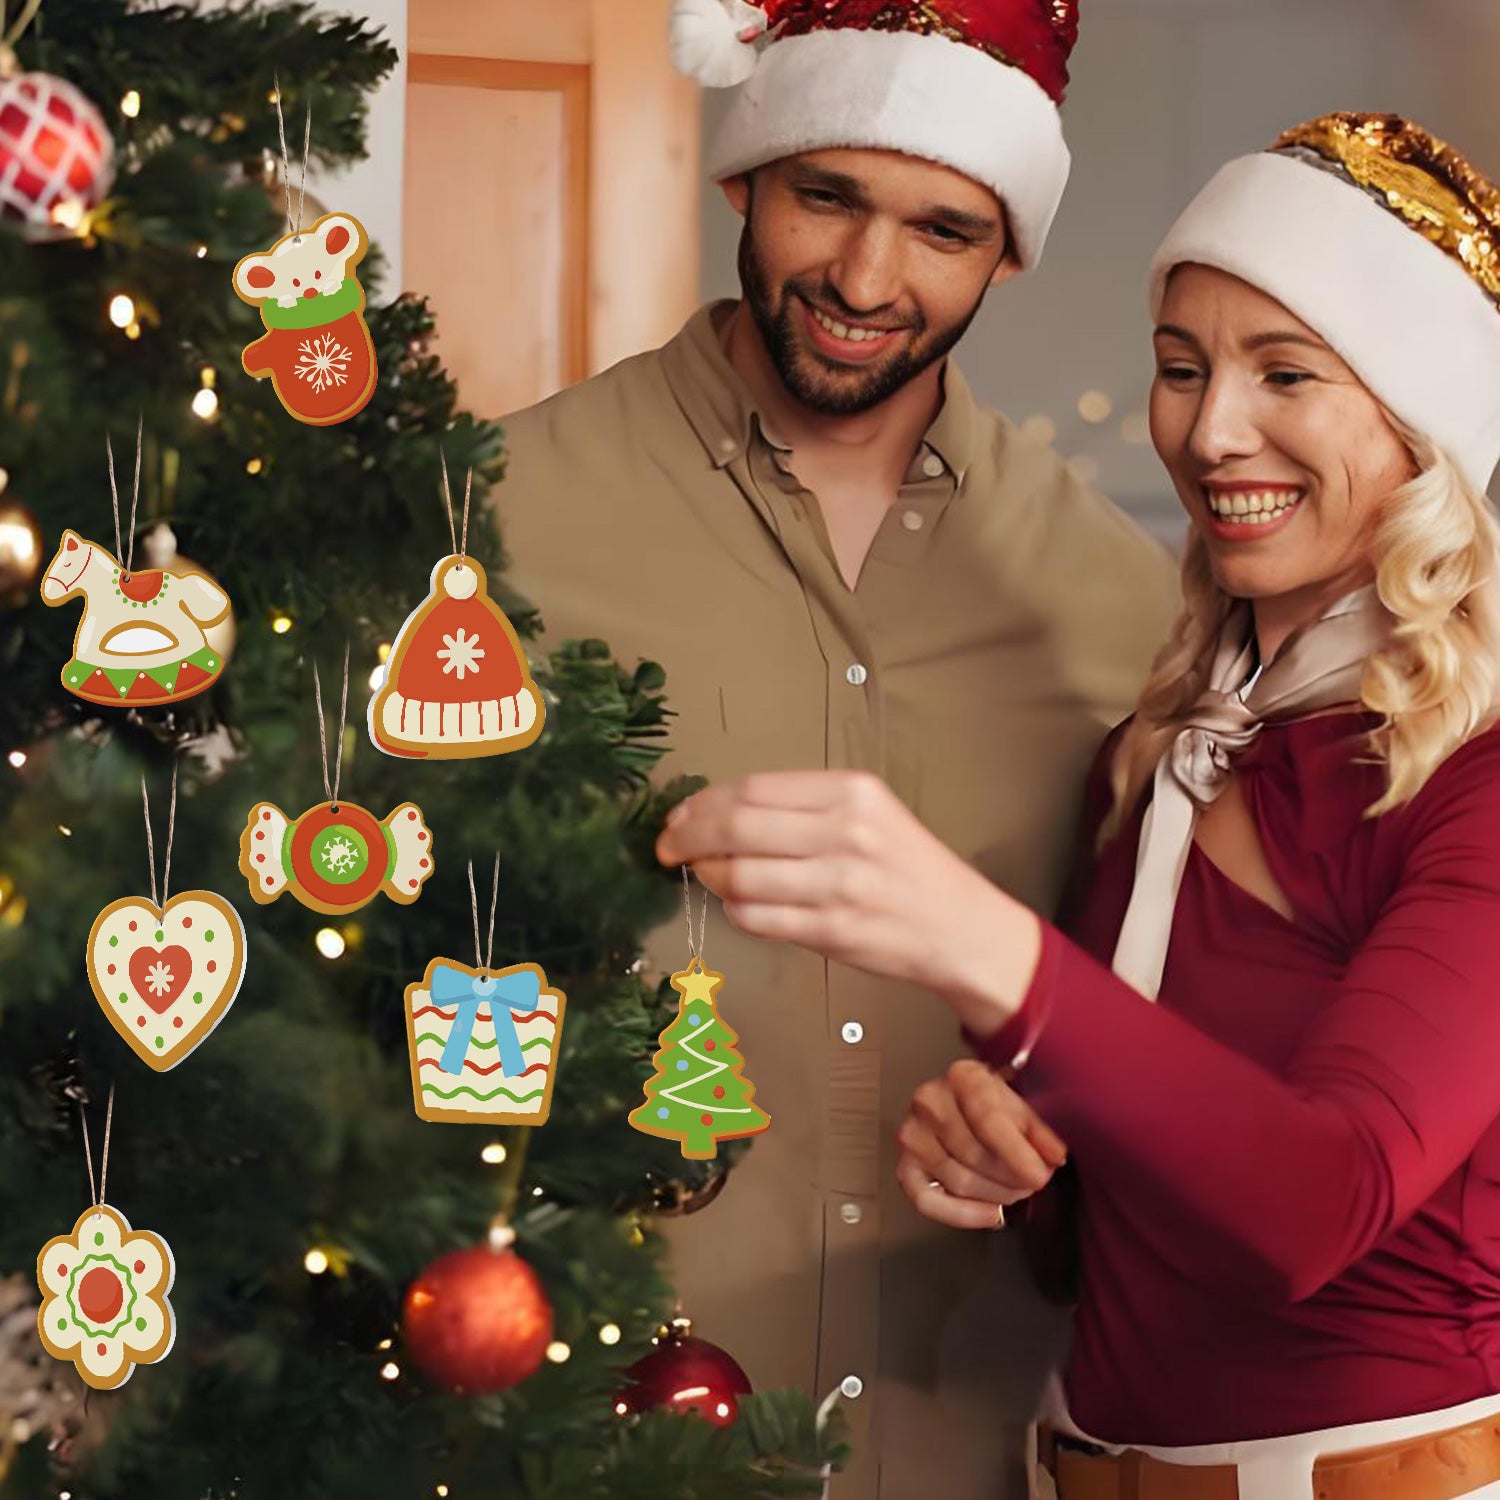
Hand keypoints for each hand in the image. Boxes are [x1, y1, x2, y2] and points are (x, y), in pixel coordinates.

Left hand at [655, 771, 1039, 1028]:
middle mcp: (845, 833)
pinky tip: (736, 902)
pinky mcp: (832, 931)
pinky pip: (757, 918)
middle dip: (687, 836)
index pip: (754, 788)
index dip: (703, 803)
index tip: (680, 815)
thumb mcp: (869, 813)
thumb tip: (720, 811)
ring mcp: (839, 885)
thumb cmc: (910, 869)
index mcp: (852, 792)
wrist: (962, 928)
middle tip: (667, 846)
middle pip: (737, 826)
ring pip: (739, 875)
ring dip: (708, 877)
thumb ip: (803, 808)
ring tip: (703, 875)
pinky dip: (734, 910)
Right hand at [896, 1060, 1067, 1229]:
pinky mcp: (905, 1165)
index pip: (987, 1119)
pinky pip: (928, 1201)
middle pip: (973, 1155)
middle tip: (1033, 1182)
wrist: (965, 1103)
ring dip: (996, 1196)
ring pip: (958, 1181)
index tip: (1039, 1174)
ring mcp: (913, 1134)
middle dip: (1011, 1178)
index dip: (1016, 1153)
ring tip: (1016, 1190)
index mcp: (962, 1076)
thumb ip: (1041, 1129)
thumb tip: (1054, 1156)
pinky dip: (963, 1215)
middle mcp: (929, 1101)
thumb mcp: (1023, 1104)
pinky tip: (991, 1214)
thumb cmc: (996, 1103)